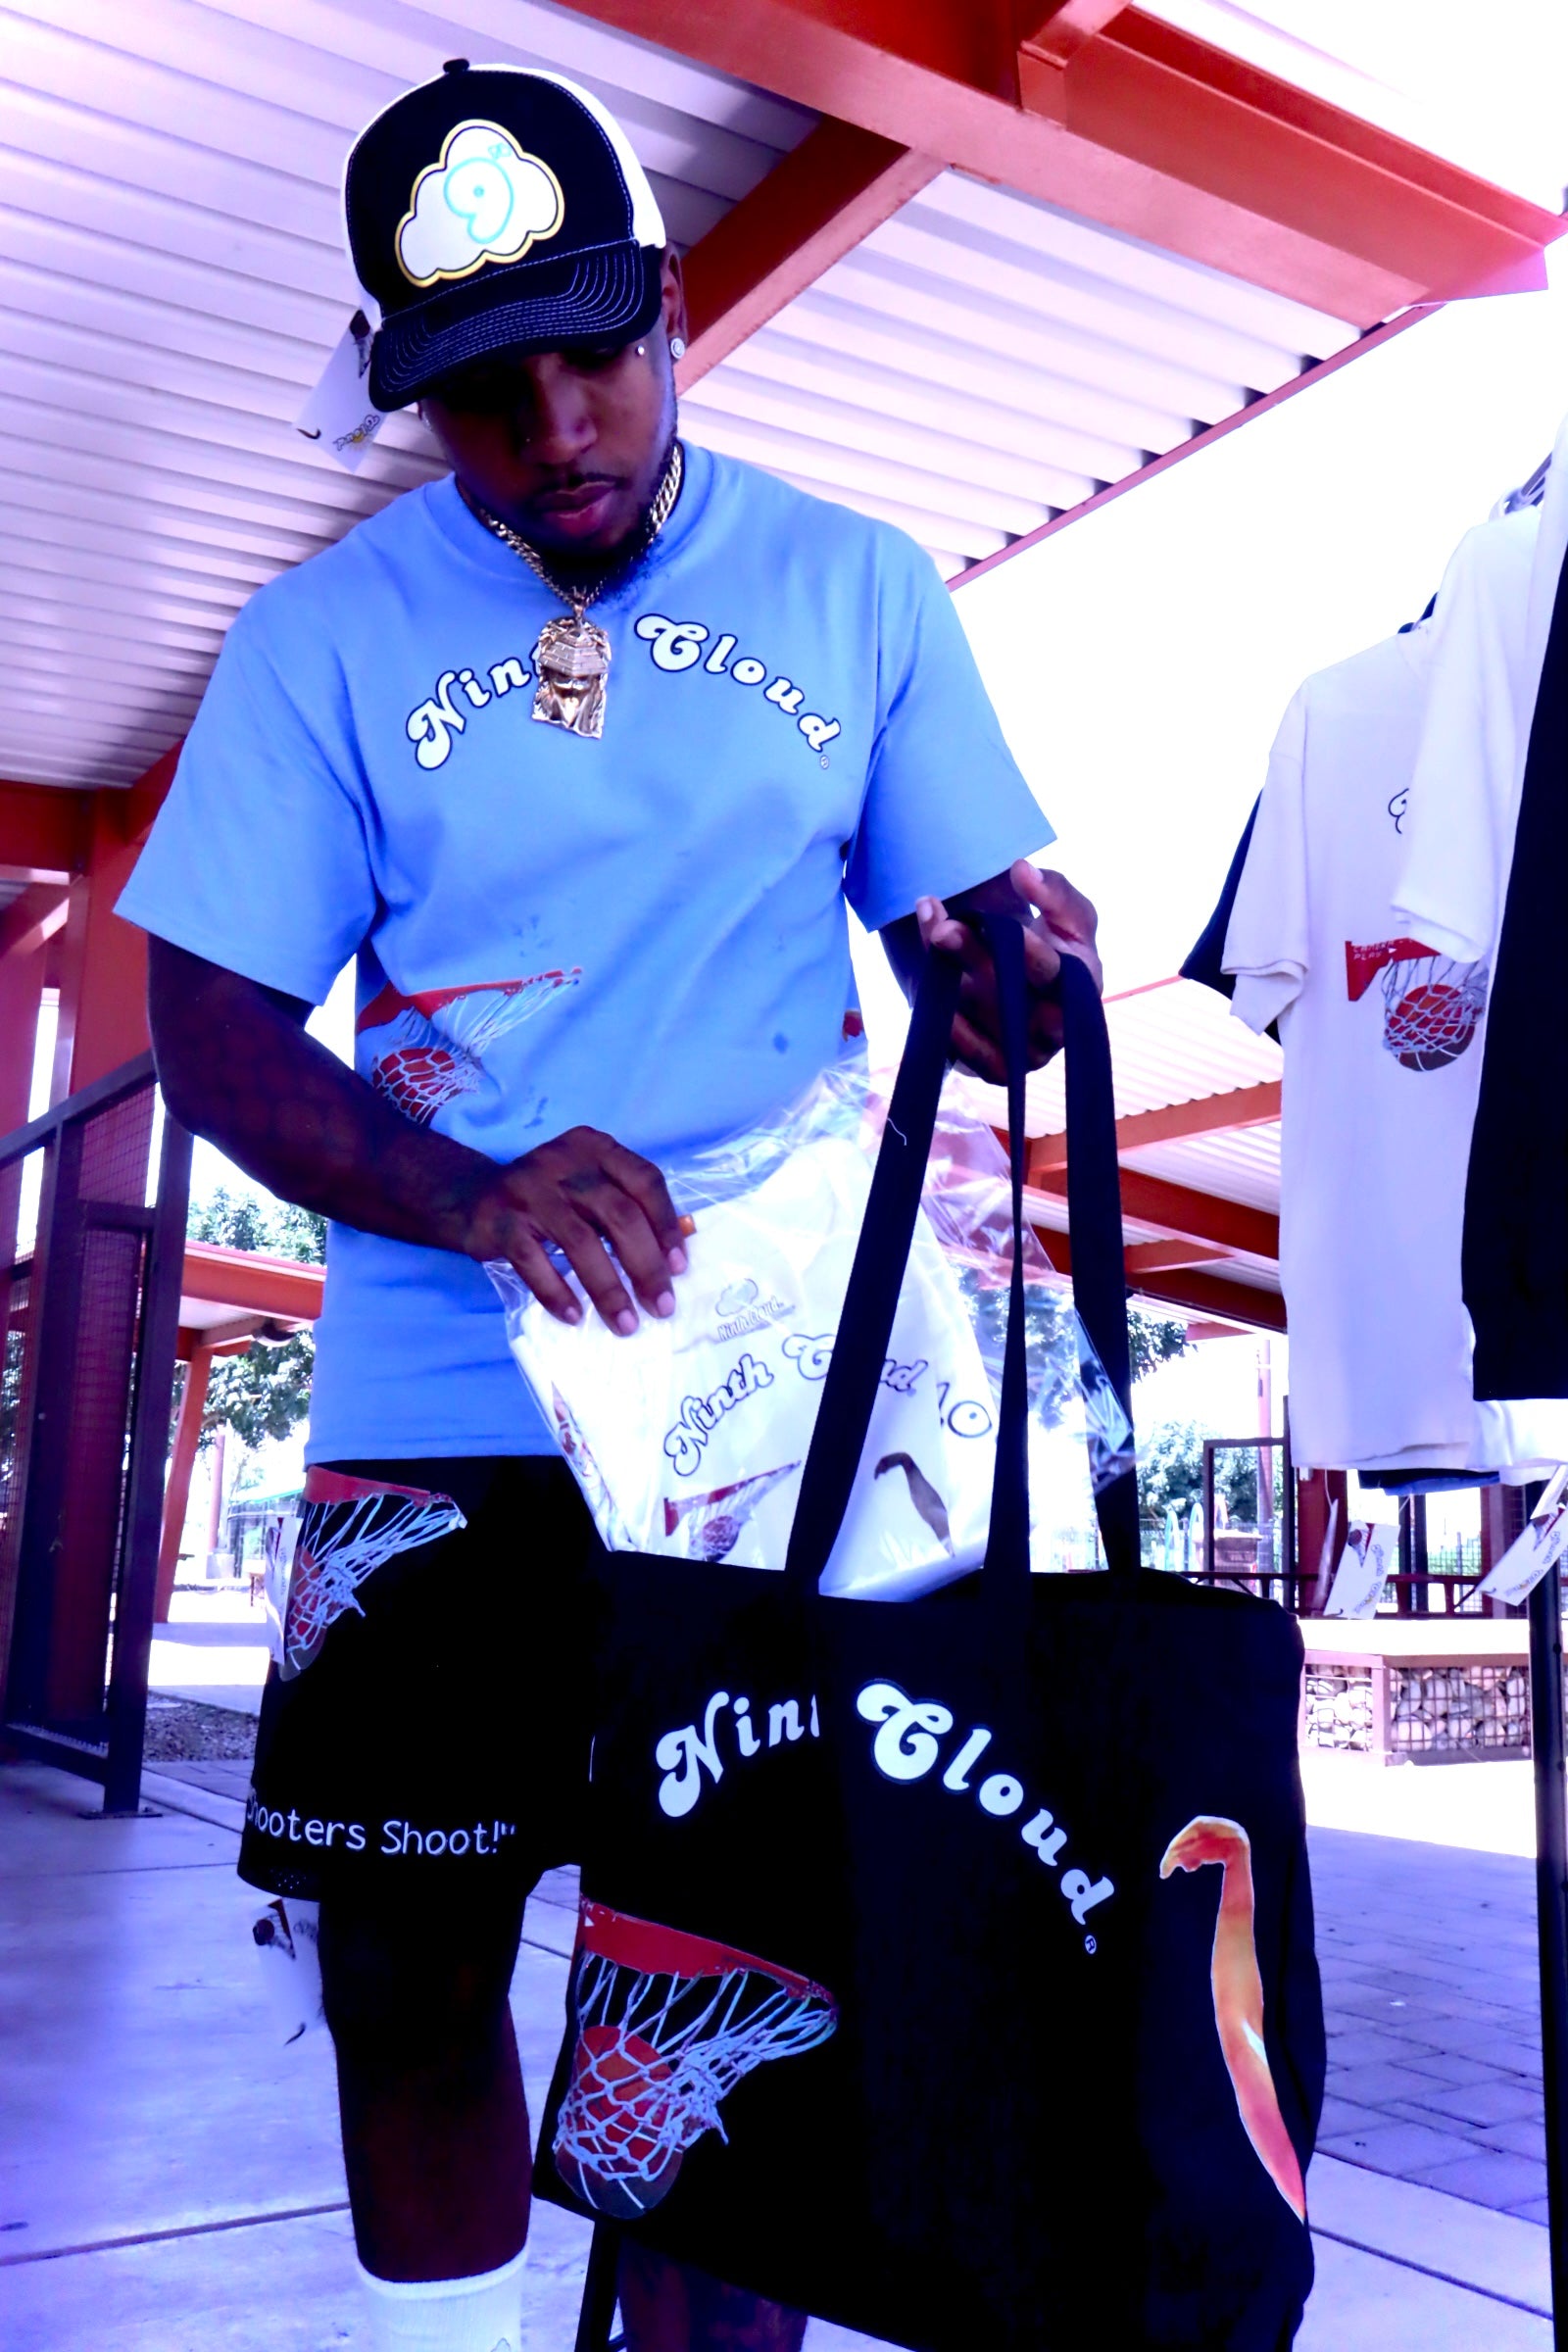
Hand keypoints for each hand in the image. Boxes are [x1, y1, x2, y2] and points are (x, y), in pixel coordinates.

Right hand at [463, 1125, 687, 1333]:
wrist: (473, 1197)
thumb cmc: (549, 1199)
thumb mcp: (588, 1186)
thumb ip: (625, 1208)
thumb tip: (672, 1259)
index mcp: (595, 1147)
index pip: (645, 1180)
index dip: (666, 1225)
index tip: (679, 1267)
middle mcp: (564, 1161)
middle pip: (619, 1215)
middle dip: (646, 1266)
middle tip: (661, 1306)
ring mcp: (529, 1190)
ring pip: (580, 1242)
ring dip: (608, 1289)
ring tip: (626, 1323)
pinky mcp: (501, 1221)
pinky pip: (534, 1261)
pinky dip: (557, 1293)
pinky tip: (574, 1316)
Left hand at [915, 861, 1100, 1079]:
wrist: (1028, 986)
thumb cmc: (1055, 944)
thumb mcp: (1068, 914)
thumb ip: (1054, 891)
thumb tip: (1023, 871)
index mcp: (1082, 988)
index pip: (1053, 974)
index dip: (1026, 951)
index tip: (995, 922)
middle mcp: (1057, 1028)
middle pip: (1010, 1000)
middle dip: (974, 959)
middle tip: (944, 927)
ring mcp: (1025, 1054)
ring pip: (979, 1017)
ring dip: (948, 976)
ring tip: (932, 931)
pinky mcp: (996, 1069)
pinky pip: (963, 1050)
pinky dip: (943, 1014)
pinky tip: (928, 981)